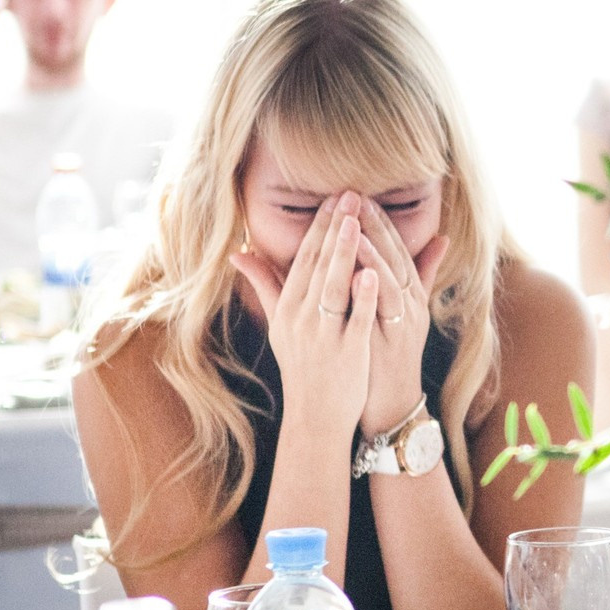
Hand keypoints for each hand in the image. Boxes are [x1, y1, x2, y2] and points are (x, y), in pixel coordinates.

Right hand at [229, 193, 375, 439]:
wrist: (314, 416)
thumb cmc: (301, 365)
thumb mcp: (279, 324)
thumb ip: (265, 285)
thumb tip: (237, 252)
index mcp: (288, 307)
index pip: (305, 258)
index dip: (320, 226)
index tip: (334, 197)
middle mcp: (301, 317)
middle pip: (319, 265)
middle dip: (334, 228)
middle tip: (350, 194)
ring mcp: (324, 335)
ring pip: (334, 287)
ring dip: (345, 253)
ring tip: (357, 221)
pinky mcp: (347, 353)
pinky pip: (355, 320)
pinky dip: (362, 297)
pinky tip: (372, 273)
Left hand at [353, 199, 446, 437]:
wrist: (390, 402)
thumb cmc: (384, 356)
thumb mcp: (394, 313)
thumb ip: (404, 279)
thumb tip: (431, 242)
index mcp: (408, 293)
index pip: (394, 247)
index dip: (377, 221)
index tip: (356, 196)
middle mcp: (411, 302)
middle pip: (395, 255)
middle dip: (375, 224)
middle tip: (355, 196)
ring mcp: (406, 320)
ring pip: (393, 277)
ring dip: (376, 248)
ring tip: (356, 222)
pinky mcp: (397, 339)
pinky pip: (386, 308)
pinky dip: (374, 286)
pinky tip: (358, 268)